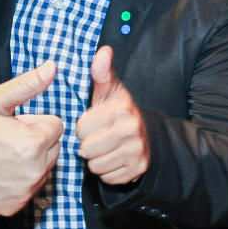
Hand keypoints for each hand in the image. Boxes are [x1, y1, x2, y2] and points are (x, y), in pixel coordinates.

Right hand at [0, 63, 64, 214]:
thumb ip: (28, 84)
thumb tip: (52, 67)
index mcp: (34, 143)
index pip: (56, 125)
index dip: (34, 122)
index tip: (13, 125)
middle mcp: (35, 171)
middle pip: (53, 148)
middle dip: (36, 141)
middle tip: (6, 139)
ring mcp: (25, 191)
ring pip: (44, 168)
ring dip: (30, 161)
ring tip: (1, 156)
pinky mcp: (16, 205)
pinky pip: (30, 188)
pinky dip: (19, 180)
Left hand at [78, 46, 149, 185]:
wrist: (145, 135)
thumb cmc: (117, 111)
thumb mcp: (109, 91)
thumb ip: (102, 72)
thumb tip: (103, 51)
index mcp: (122, 109)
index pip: (82, 128)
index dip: (83, 127)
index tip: (92, 123)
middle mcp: (132, 130)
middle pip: (87, 148)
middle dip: (88, 144)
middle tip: (97, 137)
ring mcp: (137, 151)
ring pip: (96, 165)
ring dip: (96, 159)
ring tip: (104, 148)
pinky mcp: (138, 169)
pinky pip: (107, 177)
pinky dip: (106, 171)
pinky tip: (113, 158)